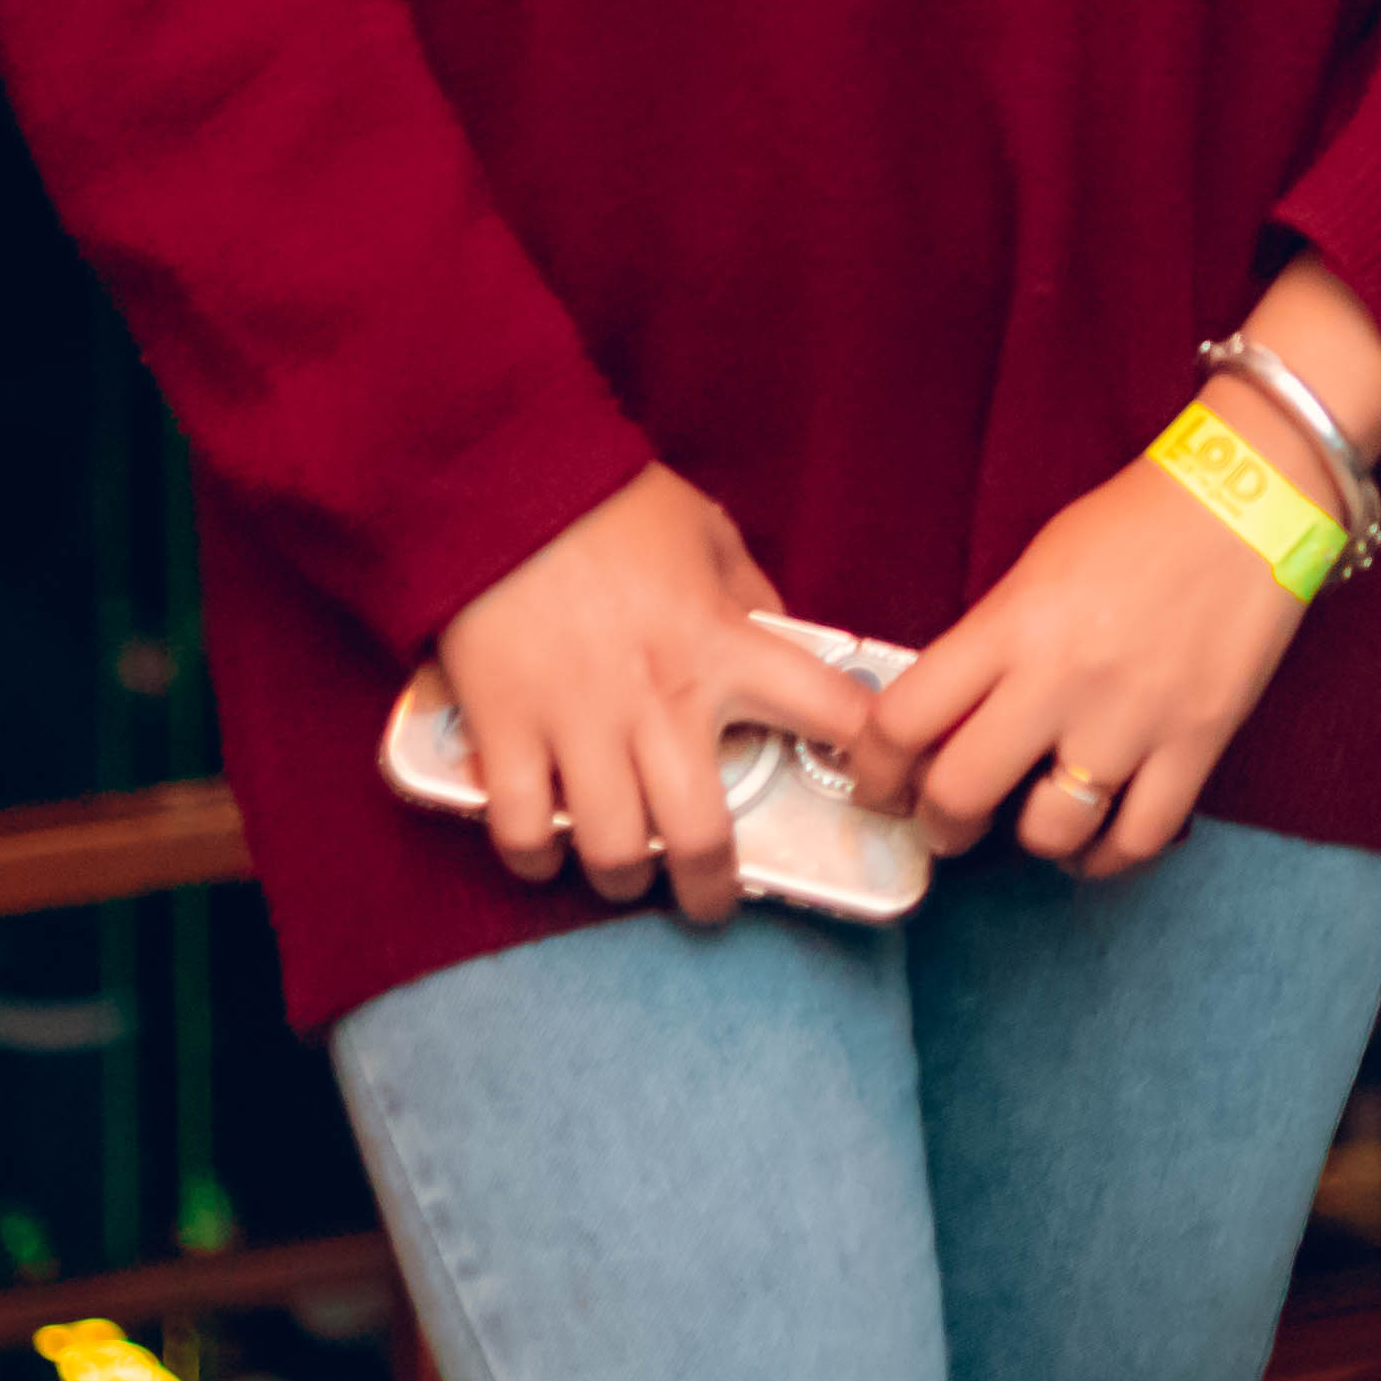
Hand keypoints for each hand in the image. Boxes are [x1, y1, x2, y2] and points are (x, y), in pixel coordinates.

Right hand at [434, 465, 874, 925]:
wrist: (498, 481)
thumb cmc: (609, 503)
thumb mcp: (707, 533)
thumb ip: (748, 594)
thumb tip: (777, 635)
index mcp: (723, 646)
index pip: (828, 712)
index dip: (868, 754)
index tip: (881, 788)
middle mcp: (660, 702)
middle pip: (703, 837)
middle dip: (714, 889)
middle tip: (713, 899)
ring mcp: (580, 724)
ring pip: (614, 850)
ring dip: (626, 879)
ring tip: (631, 874)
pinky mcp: (507, 731)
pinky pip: (524, 828)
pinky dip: (535, 857)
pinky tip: (549, 852)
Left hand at [853, 447, 1320, 880]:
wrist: (1251, 497)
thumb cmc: (1135, 523)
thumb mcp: (1035, 569)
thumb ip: (989, 645)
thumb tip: (947, 721)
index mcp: (1010, 625)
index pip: (902, 721)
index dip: (874, 769)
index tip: (881, 783)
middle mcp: (1060, 680)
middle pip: (961, 793)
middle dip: (941, 823)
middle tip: (949, 821)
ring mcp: (1131, 719)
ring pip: (1050, 831)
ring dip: (1031, 840)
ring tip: (1038, 821)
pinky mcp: (1197, 743)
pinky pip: (1138, 838)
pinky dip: (1107, 857)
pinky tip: (1096, 843)